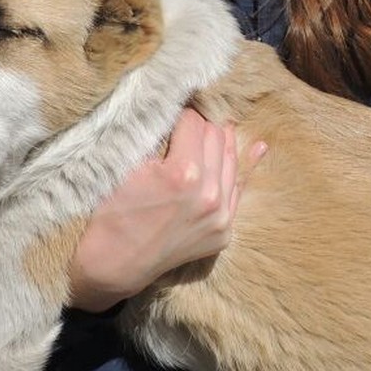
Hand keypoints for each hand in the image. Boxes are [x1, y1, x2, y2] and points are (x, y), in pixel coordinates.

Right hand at [68, 109, 265, 312]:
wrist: (115, 263)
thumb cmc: (114, 211)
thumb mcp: (127, 165)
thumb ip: (155, 134)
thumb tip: (179, 106)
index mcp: (183, 174)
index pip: (192, 123)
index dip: (180, 114)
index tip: (173, 114)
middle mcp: (209, 195)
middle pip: (216, 137)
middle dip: (201, 126)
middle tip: (187, 124)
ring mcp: (221, 218)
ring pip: (231, 161)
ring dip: (220, 143)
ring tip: (213, 129)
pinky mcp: (224, 233)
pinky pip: (237, 190)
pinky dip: (239, 169)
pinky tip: (256, 148)